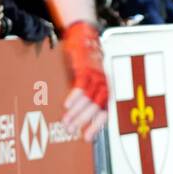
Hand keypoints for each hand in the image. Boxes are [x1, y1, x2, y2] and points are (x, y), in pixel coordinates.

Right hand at [60, 22, 107, 142]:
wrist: (85, 35)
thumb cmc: (85, 59)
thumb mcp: (87, 77)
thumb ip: (84, 93)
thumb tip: (73, 111)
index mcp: (106, 88)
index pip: (104, 111)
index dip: (96, 125)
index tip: (87, 138)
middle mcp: (104, 83)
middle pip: (96, 107)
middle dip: (84, 121)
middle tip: (71, 131)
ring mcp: (96, 75)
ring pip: (89, 98)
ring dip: (77, 112)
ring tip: (66, 122)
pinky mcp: (86, 67)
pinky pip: (82, 84)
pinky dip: (76, 95)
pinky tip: (67, 105)